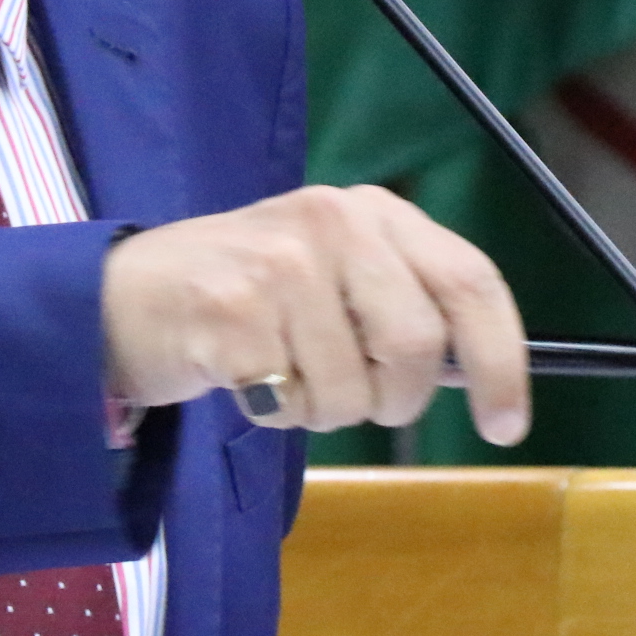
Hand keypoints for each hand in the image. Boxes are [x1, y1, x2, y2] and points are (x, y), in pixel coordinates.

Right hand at [100, 186, 528, 445]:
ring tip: (283, 373)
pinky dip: (277, 414)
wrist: (127, 292)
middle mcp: (333, 222)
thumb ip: (402, 303)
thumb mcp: (335, 271)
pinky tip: (245, 376)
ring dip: (325, 410)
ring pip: (353, 390)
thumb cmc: (247, 293)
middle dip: (395, 398)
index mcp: (373, 211)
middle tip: (357, 399)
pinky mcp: (233, 313)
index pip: (469, 280)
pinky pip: (293, 405)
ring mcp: (281, 265)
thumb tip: (481, 377)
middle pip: (415, 346)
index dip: (501, 359)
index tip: (508, 424)